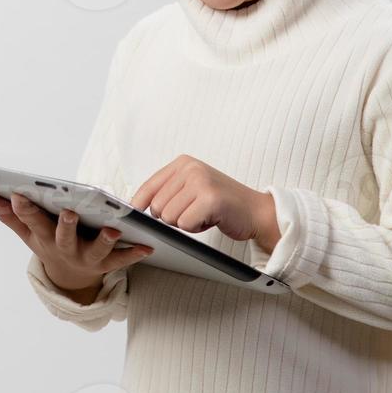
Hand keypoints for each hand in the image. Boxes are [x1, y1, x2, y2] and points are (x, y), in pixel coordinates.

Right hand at [0, 191, 154, 294]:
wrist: (71, 278)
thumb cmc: (48, 243)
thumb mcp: (28, 234)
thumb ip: (10, 215)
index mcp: (43, 237)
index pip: (32, 221)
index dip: (24, 209)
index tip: (18, 194)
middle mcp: (64, 248)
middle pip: (64, 237)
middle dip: (66, 226)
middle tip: (69, 212)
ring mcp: (86, 257)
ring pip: (95, 251)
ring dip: (104, 241)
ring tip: (112, 230)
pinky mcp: (106, 264)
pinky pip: (121, 260)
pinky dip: (134, 254)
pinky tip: (147, 247)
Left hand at [131, 154, 280, 250]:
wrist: (257, 212)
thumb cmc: (222, 204)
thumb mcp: (192, 189)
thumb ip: (167, 192)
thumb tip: (136, 205)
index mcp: (183, 163)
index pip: (147, 187)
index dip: (139, 205)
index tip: (134, 214)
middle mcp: (191, 168)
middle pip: (157, 206)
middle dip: (172, 218)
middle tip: (194, 212)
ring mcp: (201, 182)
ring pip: (169, 217)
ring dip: (186, 224)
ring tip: (204, 214)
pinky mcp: (210, 198)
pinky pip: (185, 224)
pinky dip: (197, 228)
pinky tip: (211, 219)